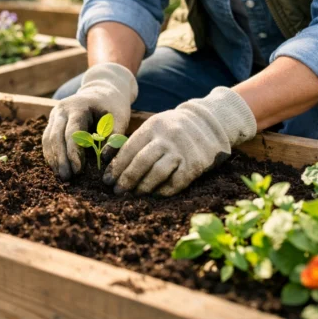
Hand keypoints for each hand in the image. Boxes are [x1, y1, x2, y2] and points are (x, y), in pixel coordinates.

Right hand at [43, 63, 137, 180]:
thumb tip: (104, 159)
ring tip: (61, 176)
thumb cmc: (113, 106)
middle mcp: (62, 109)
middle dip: (60, 159)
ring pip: (48, 138)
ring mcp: (55, 114)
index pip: (72, 132)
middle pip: (56, 136)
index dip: (74, 153)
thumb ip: (114, 137)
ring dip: (53, 158)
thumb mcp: (120, 118)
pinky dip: (51, 154)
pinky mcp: (53, 121)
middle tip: (67, 178)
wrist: (102, 90)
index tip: (79, 171)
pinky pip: (47, 139)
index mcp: (78, 106)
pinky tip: (57, 167)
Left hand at [104, 87, 256, 195]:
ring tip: (134, 194)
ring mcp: (183, 150)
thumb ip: (135, 141)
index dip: (117, 166)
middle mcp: (168, 137)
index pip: (130, 149)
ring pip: (158, 173)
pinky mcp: (196, 164)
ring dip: (143, 187)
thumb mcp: (154, 126)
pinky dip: (163, 191)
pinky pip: (176, 182)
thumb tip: (109, 161)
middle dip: (127, 179)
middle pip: (142, 162)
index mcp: (153, 126)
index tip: (107, 180)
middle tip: (117, 191)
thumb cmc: (173, 129)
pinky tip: (155, 195)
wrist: (209, 124)